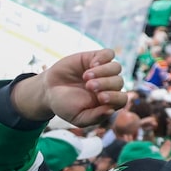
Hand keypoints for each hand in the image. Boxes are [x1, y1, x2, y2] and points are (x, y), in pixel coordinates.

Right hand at [10, 49, 126, 125]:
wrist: (48, 90)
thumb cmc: (65, 105)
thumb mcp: (78, 117)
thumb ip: (95, 117)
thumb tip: (111, 111)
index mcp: (107, 102)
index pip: (122, 99)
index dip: (115, 97)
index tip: (100, 97)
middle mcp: (108, 86)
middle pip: (118, 82)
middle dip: (105, 84)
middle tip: (89, 86)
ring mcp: (103, 71)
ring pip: (116, 67)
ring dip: (103, 71)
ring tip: (86, 76)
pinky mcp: (95, 58)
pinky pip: (108, 54)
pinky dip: (102, 58)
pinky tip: (91, 64)